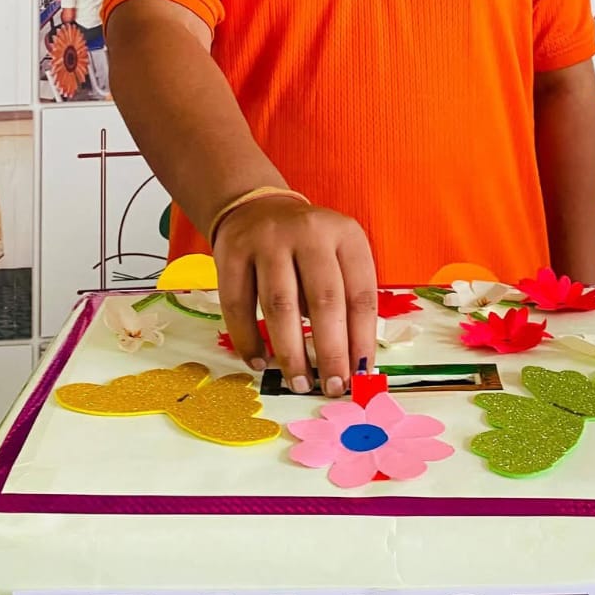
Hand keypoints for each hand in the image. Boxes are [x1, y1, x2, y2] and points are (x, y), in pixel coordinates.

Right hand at [215, 199, 377, 396]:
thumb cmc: (307, 246)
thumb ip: (346, 300)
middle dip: (330, 351)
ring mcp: (267, 241)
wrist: (257, 207)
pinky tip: (259, 362)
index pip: (360, 294)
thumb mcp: (338, 256)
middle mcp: (308, 233)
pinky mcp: (232, 253)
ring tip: (299, 382)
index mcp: (345, 235)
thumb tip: (353, 363)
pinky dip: (248, 339)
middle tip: (332, 387)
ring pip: (280, 306)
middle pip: (323, 300)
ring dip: (290, 352)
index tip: (361, 375)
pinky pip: (238, 305)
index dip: (362, 339)